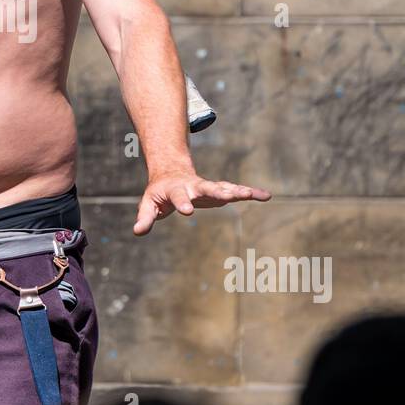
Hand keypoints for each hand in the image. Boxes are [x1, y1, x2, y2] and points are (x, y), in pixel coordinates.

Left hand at [133, 173, 271, 235]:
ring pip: (225, 187)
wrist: (171, 173)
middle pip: (206, 188)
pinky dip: (250, 193)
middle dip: (217, 192)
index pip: (179, 197)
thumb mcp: (149, 203)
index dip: (183, 203)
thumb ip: (145, 217)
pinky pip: (235, 191)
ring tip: (255, 194)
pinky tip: (266, 196)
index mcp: (176, 190)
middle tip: (228, 196)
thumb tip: (137, 231)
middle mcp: (194, 186)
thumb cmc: (159, 192)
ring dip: (239, 191)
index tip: (187, 212)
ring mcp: (208, 187)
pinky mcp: (218, 190)